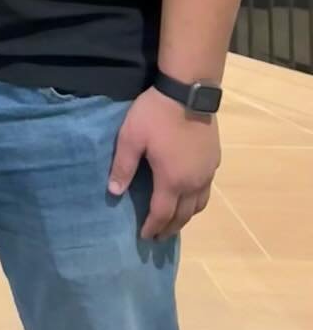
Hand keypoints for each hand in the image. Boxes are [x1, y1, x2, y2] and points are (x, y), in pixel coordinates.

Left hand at [108, 86, 218, 239]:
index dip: (153, 227)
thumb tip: (114, 192)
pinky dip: (197, 201)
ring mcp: (207, 172)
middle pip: (183, 215)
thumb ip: (123, 166)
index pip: (162, 213)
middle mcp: (193, 183)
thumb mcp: (131, 137)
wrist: (188, 92)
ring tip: (175, 221)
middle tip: (159, 237)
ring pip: (199, 205)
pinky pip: (206, 190)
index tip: (145, 237)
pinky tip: (190, 195)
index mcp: (171, 180)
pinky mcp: (214, 160)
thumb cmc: (155, 114)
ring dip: (186, 217)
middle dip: (170, 228)